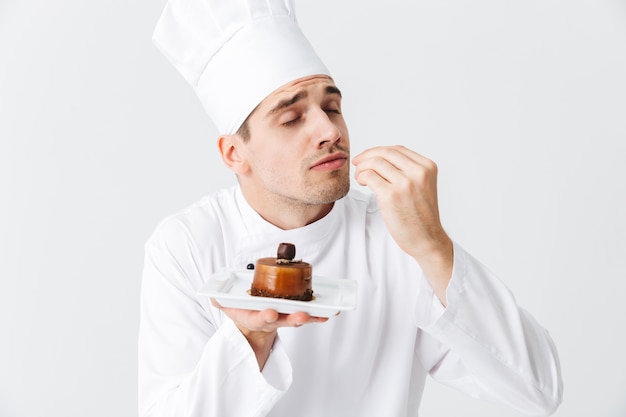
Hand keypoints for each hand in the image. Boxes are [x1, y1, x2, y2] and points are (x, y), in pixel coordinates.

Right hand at [211, 299, 327, 368]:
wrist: (253, 323)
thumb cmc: (243, 310)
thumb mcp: (227, 305)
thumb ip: (219, 299)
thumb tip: (212, 295)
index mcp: (255, 317)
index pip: (260, 318)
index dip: (266, 316)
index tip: (271, 314)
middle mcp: (272, 320)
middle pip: (284, 320)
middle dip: (293, 319)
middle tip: (302, 316)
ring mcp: (285, 318)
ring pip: (298, 318)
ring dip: (310, 317)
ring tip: (321, 314)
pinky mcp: (295, 314)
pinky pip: (309, 315)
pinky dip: (318, 315)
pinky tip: (329, 313)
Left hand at [352, 145, 452, 303]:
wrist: (427, 239)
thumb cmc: (421, 215)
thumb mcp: (423, 185)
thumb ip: (408, 170)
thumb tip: (379, 158)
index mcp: (427, 167)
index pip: (397, 149)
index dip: (378, 151)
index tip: (367, 157)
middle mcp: (418, 172)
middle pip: (384, 153)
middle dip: (366, 156)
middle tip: (357, 164)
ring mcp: (405, 184)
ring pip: (375, 163)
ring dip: (362, 167)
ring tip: (360, 177)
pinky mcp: (391, 196)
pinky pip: (369, 176)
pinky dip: (361, 177)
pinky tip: (362, 183)